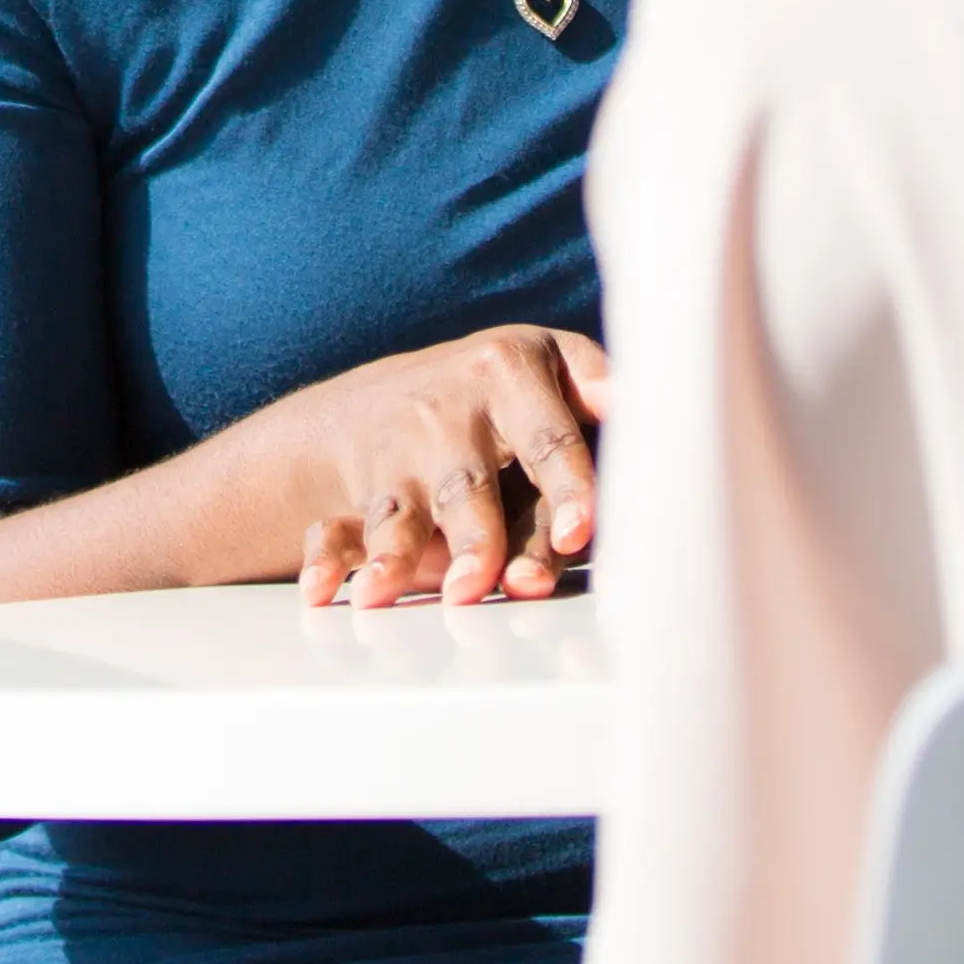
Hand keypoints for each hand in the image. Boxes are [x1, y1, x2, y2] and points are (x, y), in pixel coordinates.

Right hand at [275, 325, 607, 608]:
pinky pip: (338, 529)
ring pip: (403, 511)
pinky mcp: (361, 490)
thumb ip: (595, 392)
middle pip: (469, 483)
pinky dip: (328, 563)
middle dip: (478, 536)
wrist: (379, 400)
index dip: (565, 485)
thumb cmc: (498, 400)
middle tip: (494, 585)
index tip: (578, 531)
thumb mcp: (547, 368)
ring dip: (398, 556)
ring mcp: (400, 451)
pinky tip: (324, 593)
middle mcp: (451, 410)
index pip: (547, 437)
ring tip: (393, 595)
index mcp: (511, 371)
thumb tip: (639, 400)